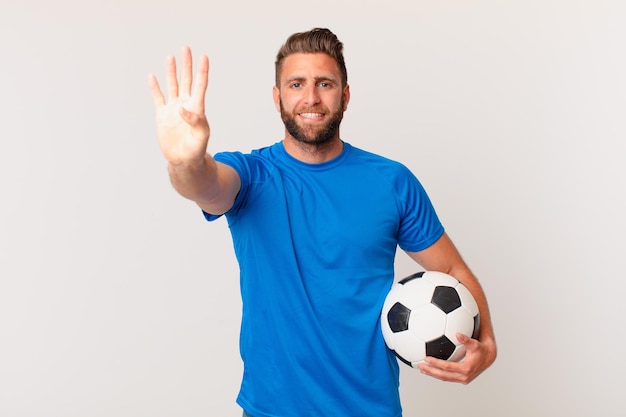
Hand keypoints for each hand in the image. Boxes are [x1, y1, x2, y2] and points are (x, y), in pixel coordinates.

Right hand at [148, 46, 209, 165]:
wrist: (183, 160)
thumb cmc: (196, 149)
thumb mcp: (200, 136)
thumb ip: (195, 121)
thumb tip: (182, 108)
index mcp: (197, 108)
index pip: (200, 86)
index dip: (202, 71)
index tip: (204, 57)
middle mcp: (185, 105)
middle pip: (186, 80)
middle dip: (187, 65)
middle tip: (186, 48)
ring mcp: (173, 109)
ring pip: (172, 85)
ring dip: (171, 72)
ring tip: (171, 57)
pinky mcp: (162, 115)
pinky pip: (158, 98)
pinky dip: (155, 87)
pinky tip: (152, 76)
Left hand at [417, 333, 496, 383]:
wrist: (488, 357)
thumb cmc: (481, 349)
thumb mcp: (475, 343)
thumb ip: (466, 339)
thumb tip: (457, 334)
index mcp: (466, 369)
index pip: (447, 367)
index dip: (436, 363)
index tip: (426, 358)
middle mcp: (464, 376)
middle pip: (443, 375)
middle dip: (430, 371)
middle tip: (420, 365)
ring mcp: (462, 379)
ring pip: (444, 378)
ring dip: (432, 374)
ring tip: (422, 369)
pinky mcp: (461, 379)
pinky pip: (447, 377)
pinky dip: (438, 374)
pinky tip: (430, 369)